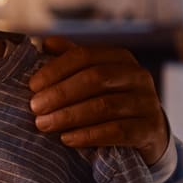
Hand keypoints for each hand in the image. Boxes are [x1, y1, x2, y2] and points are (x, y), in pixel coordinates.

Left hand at [29, 37, 169, 165]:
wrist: (146, 133)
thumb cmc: (110, 100)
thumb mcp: (92, 78)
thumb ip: (71, 60)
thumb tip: (46, 43)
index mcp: (119, 58)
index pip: (83, 56)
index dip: (55, 69)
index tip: (32, 86)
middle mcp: (138, 76)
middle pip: (95, 78)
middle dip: (60, 93)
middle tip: (35, 107)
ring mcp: (148, 102)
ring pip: (105, 105)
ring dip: (69, 115)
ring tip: (44, 124)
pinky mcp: (150, 129)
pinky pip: (118, 131)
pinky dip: (89, 135)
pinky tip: (67, 139)